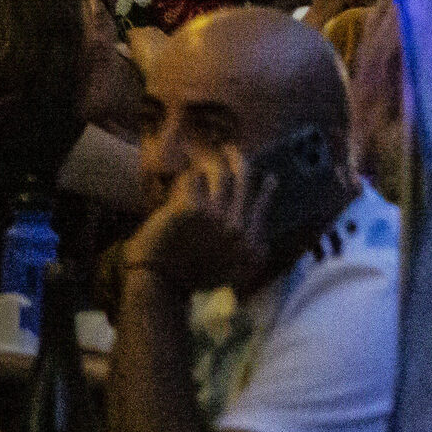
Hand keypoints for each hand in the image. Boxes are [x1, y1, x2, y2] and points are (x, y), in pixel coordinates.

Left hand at [120, 151, 272, 294]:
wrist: (162, 281)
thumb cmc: (193, 277)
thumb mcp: (235, 273)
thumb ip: (251, 254)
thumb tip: (264, 232)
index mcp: (252, 247)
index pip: (263, 207)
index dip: (266, 189)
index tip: (270, 177)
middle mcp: (239, 230)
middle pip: (244, 183)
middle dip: (239, 160)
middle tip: (233, 150)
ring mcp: (216, 218)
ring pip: (219, 175)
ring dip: (212, 159)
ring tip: (207, 151)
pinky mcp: (192, 208)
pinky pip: (192, 178)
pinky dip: (187, 174)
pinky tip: (184, 170)